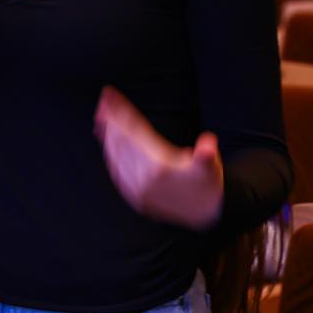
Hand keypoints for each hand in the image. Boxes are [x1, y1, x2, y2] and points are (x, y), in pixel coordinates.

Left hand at [94, 87, 223, 228]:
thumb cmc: (208, 184)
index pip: (135, 133)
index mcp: (159, 167)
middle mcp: (143, 179)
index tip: (111, 97)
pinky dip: (110, 154)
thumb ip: (206, 155)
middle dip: (111, 119)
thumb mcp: (211, 167)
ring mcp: (136, 189)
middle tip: (103, 99)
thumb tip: (208, 143)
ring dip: (107, 135)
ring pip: (116, 156)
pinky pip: (117, 171)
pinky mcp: (134, 197)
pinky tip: (107, 143)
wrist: (205, 215)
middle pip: (121, 142)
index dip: (122, 113)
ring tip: (101, 116)